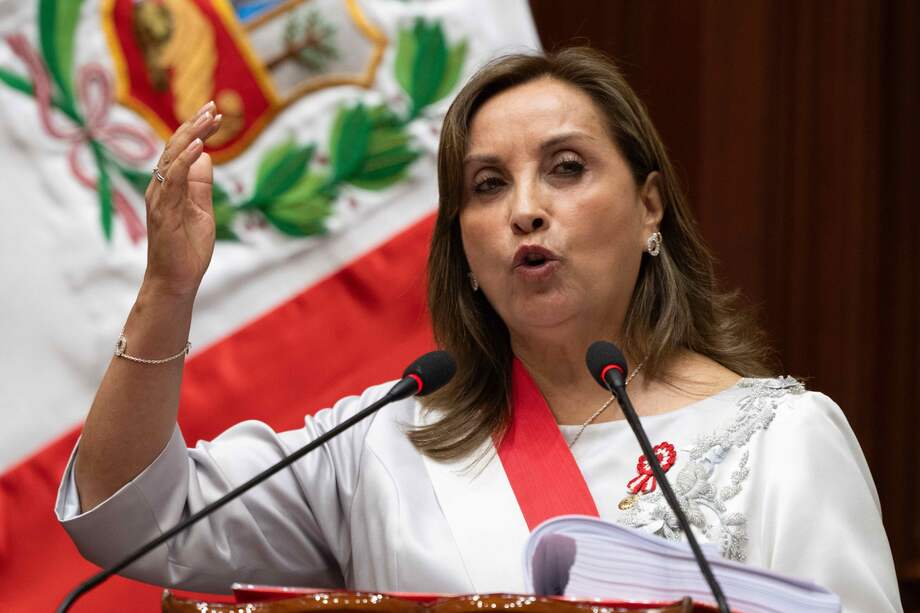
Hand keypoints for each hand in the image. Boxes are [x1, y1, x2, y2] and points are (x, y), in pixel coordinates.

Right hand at [143, 101, 222, 297]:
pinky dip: (185, 160)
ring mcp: (160, 198)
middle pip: (176, 147)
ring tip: (209, 118)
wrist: (176, 280)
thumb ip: (201, 185)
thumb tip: (207, 157)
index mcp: (169, 186)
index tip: (215, 113)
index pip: (182, 150)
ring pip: (173, 157)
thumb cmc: (187, 249)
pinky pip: (173, 179)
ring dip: (192, 135)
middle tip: (214, 106)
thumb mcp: (202, 210)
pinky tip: (200, 146)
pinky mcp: (164, 211)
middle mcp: (160, 187)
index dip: (197, 130)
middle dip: (195, 124)